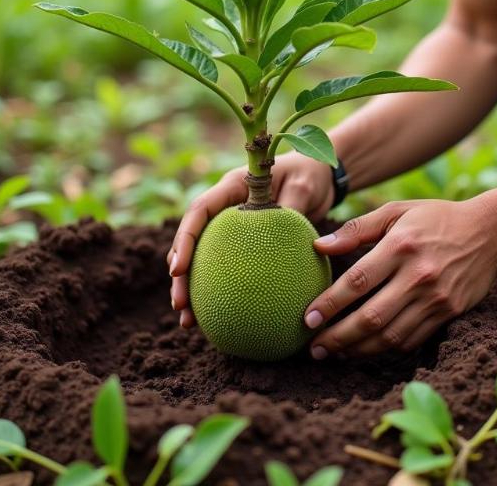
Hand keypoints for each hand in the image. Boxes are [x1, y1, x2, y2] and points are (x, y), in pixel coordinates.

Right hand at [167, 152, 334, 328]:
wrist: (318, 175)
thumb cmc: (310, 175)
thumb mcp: (304, 186)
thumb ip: (292, 205)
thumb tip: (285, 234)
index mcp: (232, 187)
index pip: (200, 211)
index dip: (184, 239)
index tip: (178, 269)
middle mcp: (225, 206)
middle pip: (192, 240)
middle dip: (180, 274)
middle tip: (180, 305)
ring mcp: (230, 225)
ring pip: (202, 257)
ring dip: (192, 288)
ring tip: (187, 322)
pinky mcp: (241, 242)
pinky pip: (225, 267)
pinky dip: (218, 291)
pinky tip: (217, 319)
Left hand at [302, 197, 496, 358]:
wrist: (490, 233)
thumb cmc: (436, 218)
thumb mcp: (397, 212)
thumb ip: (357, 228)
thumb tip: (318, 246)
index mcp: (401, 246)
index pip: (357, 281)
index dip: (330, 303)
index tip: (307, 318)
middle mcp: (418, 275)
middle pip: (371, 317)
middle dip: (338, 337)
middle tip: (313, 347)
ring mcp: (436, 299)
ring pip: (390, 336)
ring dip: (357, 350)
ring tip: (332, 353)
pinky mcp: (448, 314)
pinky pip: (410, 340)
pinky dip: (384, 350)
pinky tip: (363, 350)